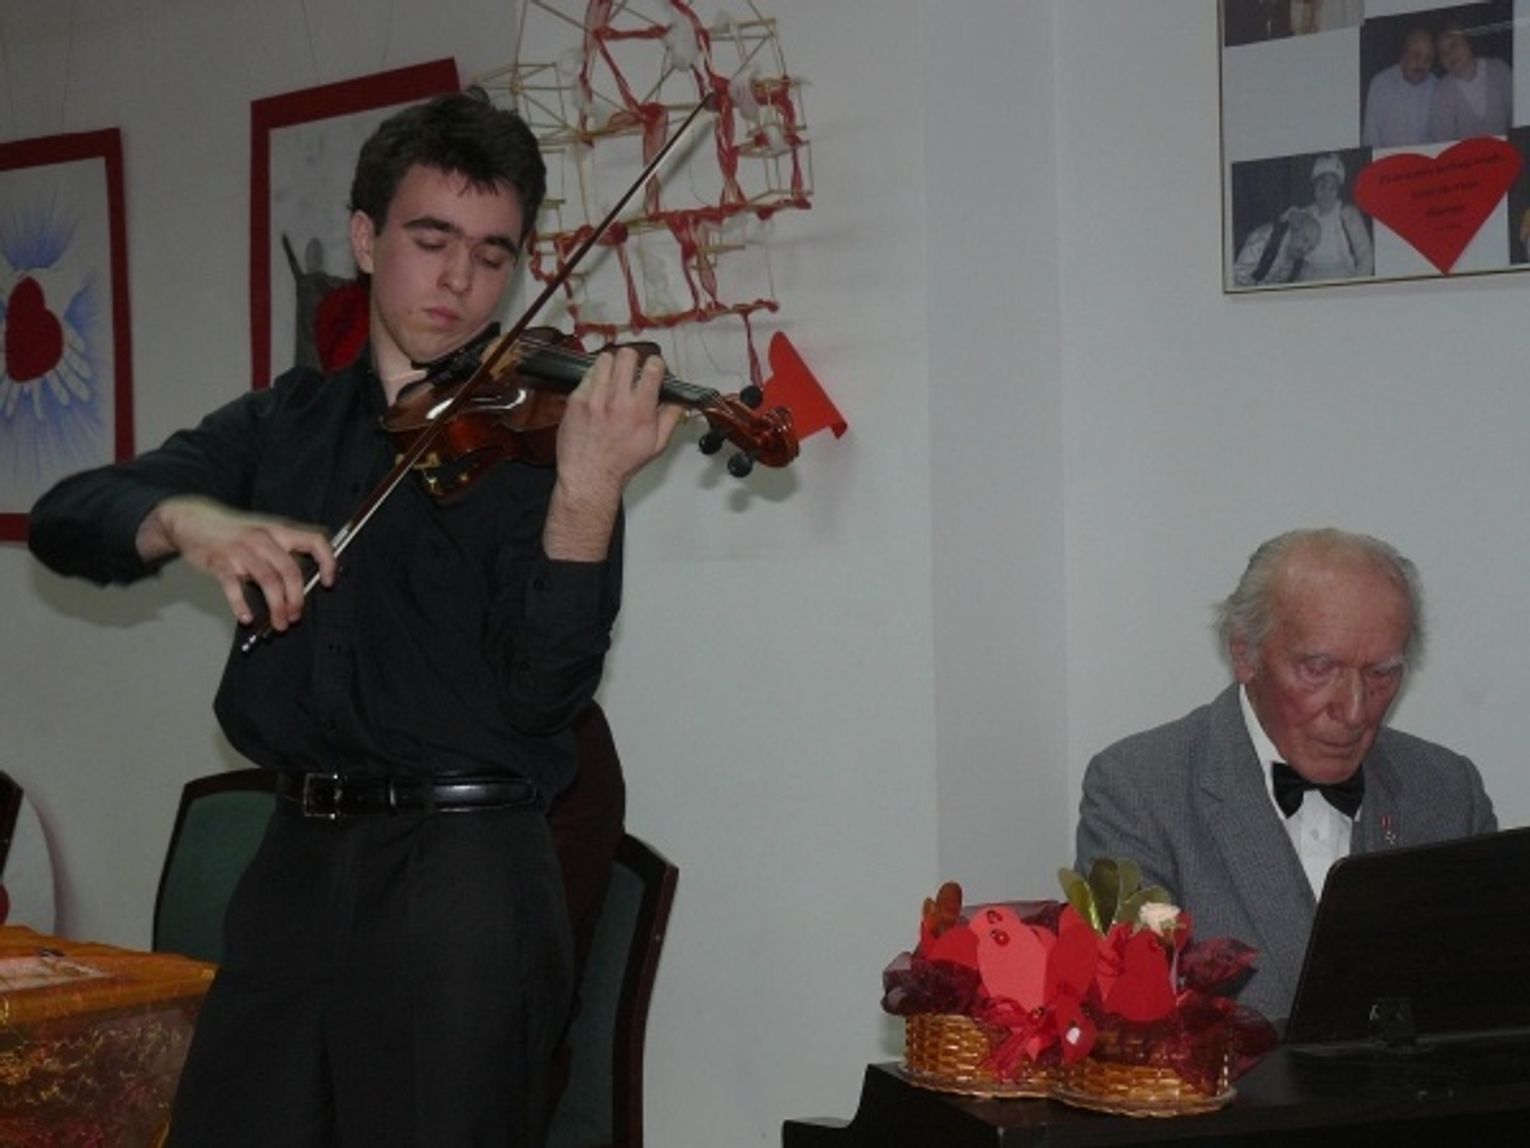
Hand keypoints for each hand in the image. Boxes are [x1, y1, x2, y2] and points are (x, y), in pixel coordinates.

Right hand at [139, 496, 336, 628]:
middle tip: (295, 616)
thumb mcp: (263, 531)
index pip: (315, 541)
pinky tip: (246, 618)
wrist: (192, 519)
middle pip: (291, 572)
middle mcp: (263, 539)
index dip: (328, 561)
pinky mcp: (220, 562)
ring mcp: (242, 550)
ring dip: (277, 607)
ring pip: (269, 582)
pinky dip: (241, 606)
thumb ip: (283, 551)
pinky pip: (234, 588)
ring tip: (279, 623)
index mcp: (279, 530)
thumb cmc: (232, 531)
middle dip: (297, 599)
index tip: (328, 582)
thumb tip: (304, 582)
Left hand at [544, 347, 684, 559]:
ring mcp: (594, 398)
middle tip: (631, 369)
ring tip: (612, 377)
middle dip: (632, 359)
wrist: (590, 476)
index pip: (653, 367)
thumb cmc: (621, 464)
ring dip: (611, 365)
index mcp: (641, 409)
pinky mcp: (576, 399)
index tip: (653, 368)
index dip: (655, 364)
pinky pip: (586, 374)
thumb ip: (671, 418)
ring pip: (605, 359)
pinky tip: (597, 390)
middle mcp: (618, 400)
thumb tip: (680, 400)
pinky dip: (594, 378)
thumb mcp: (657, 445)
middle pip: (627, 355)